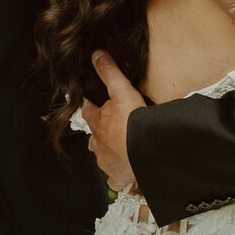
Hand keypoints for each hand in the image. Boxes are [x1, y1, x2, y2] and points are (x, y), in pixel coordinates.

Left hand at [80, 51, 143, 190]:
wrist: (145, 149)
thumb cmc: (133, 121)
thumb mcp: (121, 89)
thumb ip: (109, 71)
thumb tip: (97, 55)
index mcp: (97, 123)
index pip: (89, 112)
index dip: (94, 107)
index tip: (99, 105)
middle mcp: (98, 144)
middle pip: (95, 137)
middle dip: (103, 134)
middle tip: (116, 129)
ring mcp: (107, 162)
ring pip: (104, 156)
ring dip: (111, 152)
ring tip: (123, 148)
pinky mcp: (118, 176)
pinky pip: (115, 179)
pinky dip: (119, 176)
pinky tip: (126, 172)